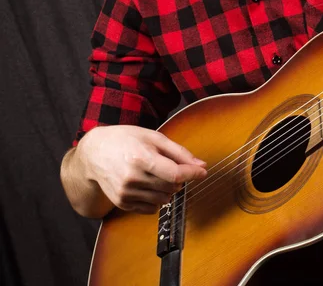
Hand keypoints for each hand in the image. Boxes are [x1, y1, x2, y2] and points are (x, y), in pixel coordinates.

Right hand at [78, 125, 207, 213]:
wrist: (94, 153)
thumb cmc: (126, 140)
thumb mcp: (154, 137)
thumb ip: (179, 152)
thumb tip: (201, 165)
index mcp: (141, 158)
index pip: (175, 174)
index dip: (193, 174)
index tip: (203, 172)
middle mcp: (132, 178)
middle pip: (171, 187)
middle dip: (179, 178)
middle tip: (172, 166)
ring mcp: (125, 193)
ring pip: (163, 199)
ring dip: (168, 189)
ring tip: (158, 174)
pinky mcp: (122, 203)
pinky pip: (151, 209)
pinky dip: (157, 198)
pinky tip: (149, 184)